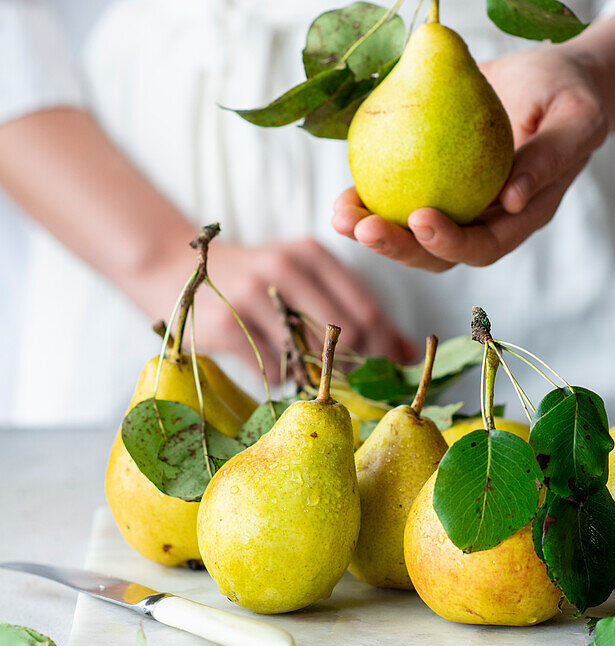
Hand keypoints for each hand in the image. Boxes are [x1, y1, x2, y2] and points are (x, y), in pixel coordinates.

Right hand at [142, 236, 416, 379]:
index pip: (366, 310)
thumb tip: (409, 354)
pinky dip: (284, 381)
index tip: (394, 375)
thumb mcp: (301, 277)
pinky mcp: (224, 326)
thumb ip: (352, 309)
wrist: (173, 269)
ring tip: (323, 384)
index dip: (386, 349)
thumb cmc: (253, 281)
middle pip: (342, 335)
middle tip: (363, 391)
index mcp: (309, 254)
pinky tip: (284, 379)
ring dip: (319, 378)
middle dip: (358, 369)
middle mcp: (282, 270)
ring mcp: (251, 297)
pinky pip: (271, 369)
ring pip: (306, 355)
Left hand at [332, 46, 607, 271]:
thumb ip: (553, 154)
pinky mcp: (430, 183)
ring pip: (410, 235)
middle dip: (398, 247)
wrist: (547, 77)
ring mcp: (456, 207)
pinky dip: (368, 200)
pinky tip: (343, 193)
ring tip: (340, 215)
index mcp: (522, 216)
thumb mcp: (577, 116)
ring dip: (373, 231)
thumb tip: (512, 198)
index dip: (450, 243)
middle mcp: (485, 220)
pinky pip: (395, 199)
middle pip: (438, 254)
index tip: (420, 218)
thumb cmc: (568, 92)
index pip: (484, 244)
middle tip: (362, 226)